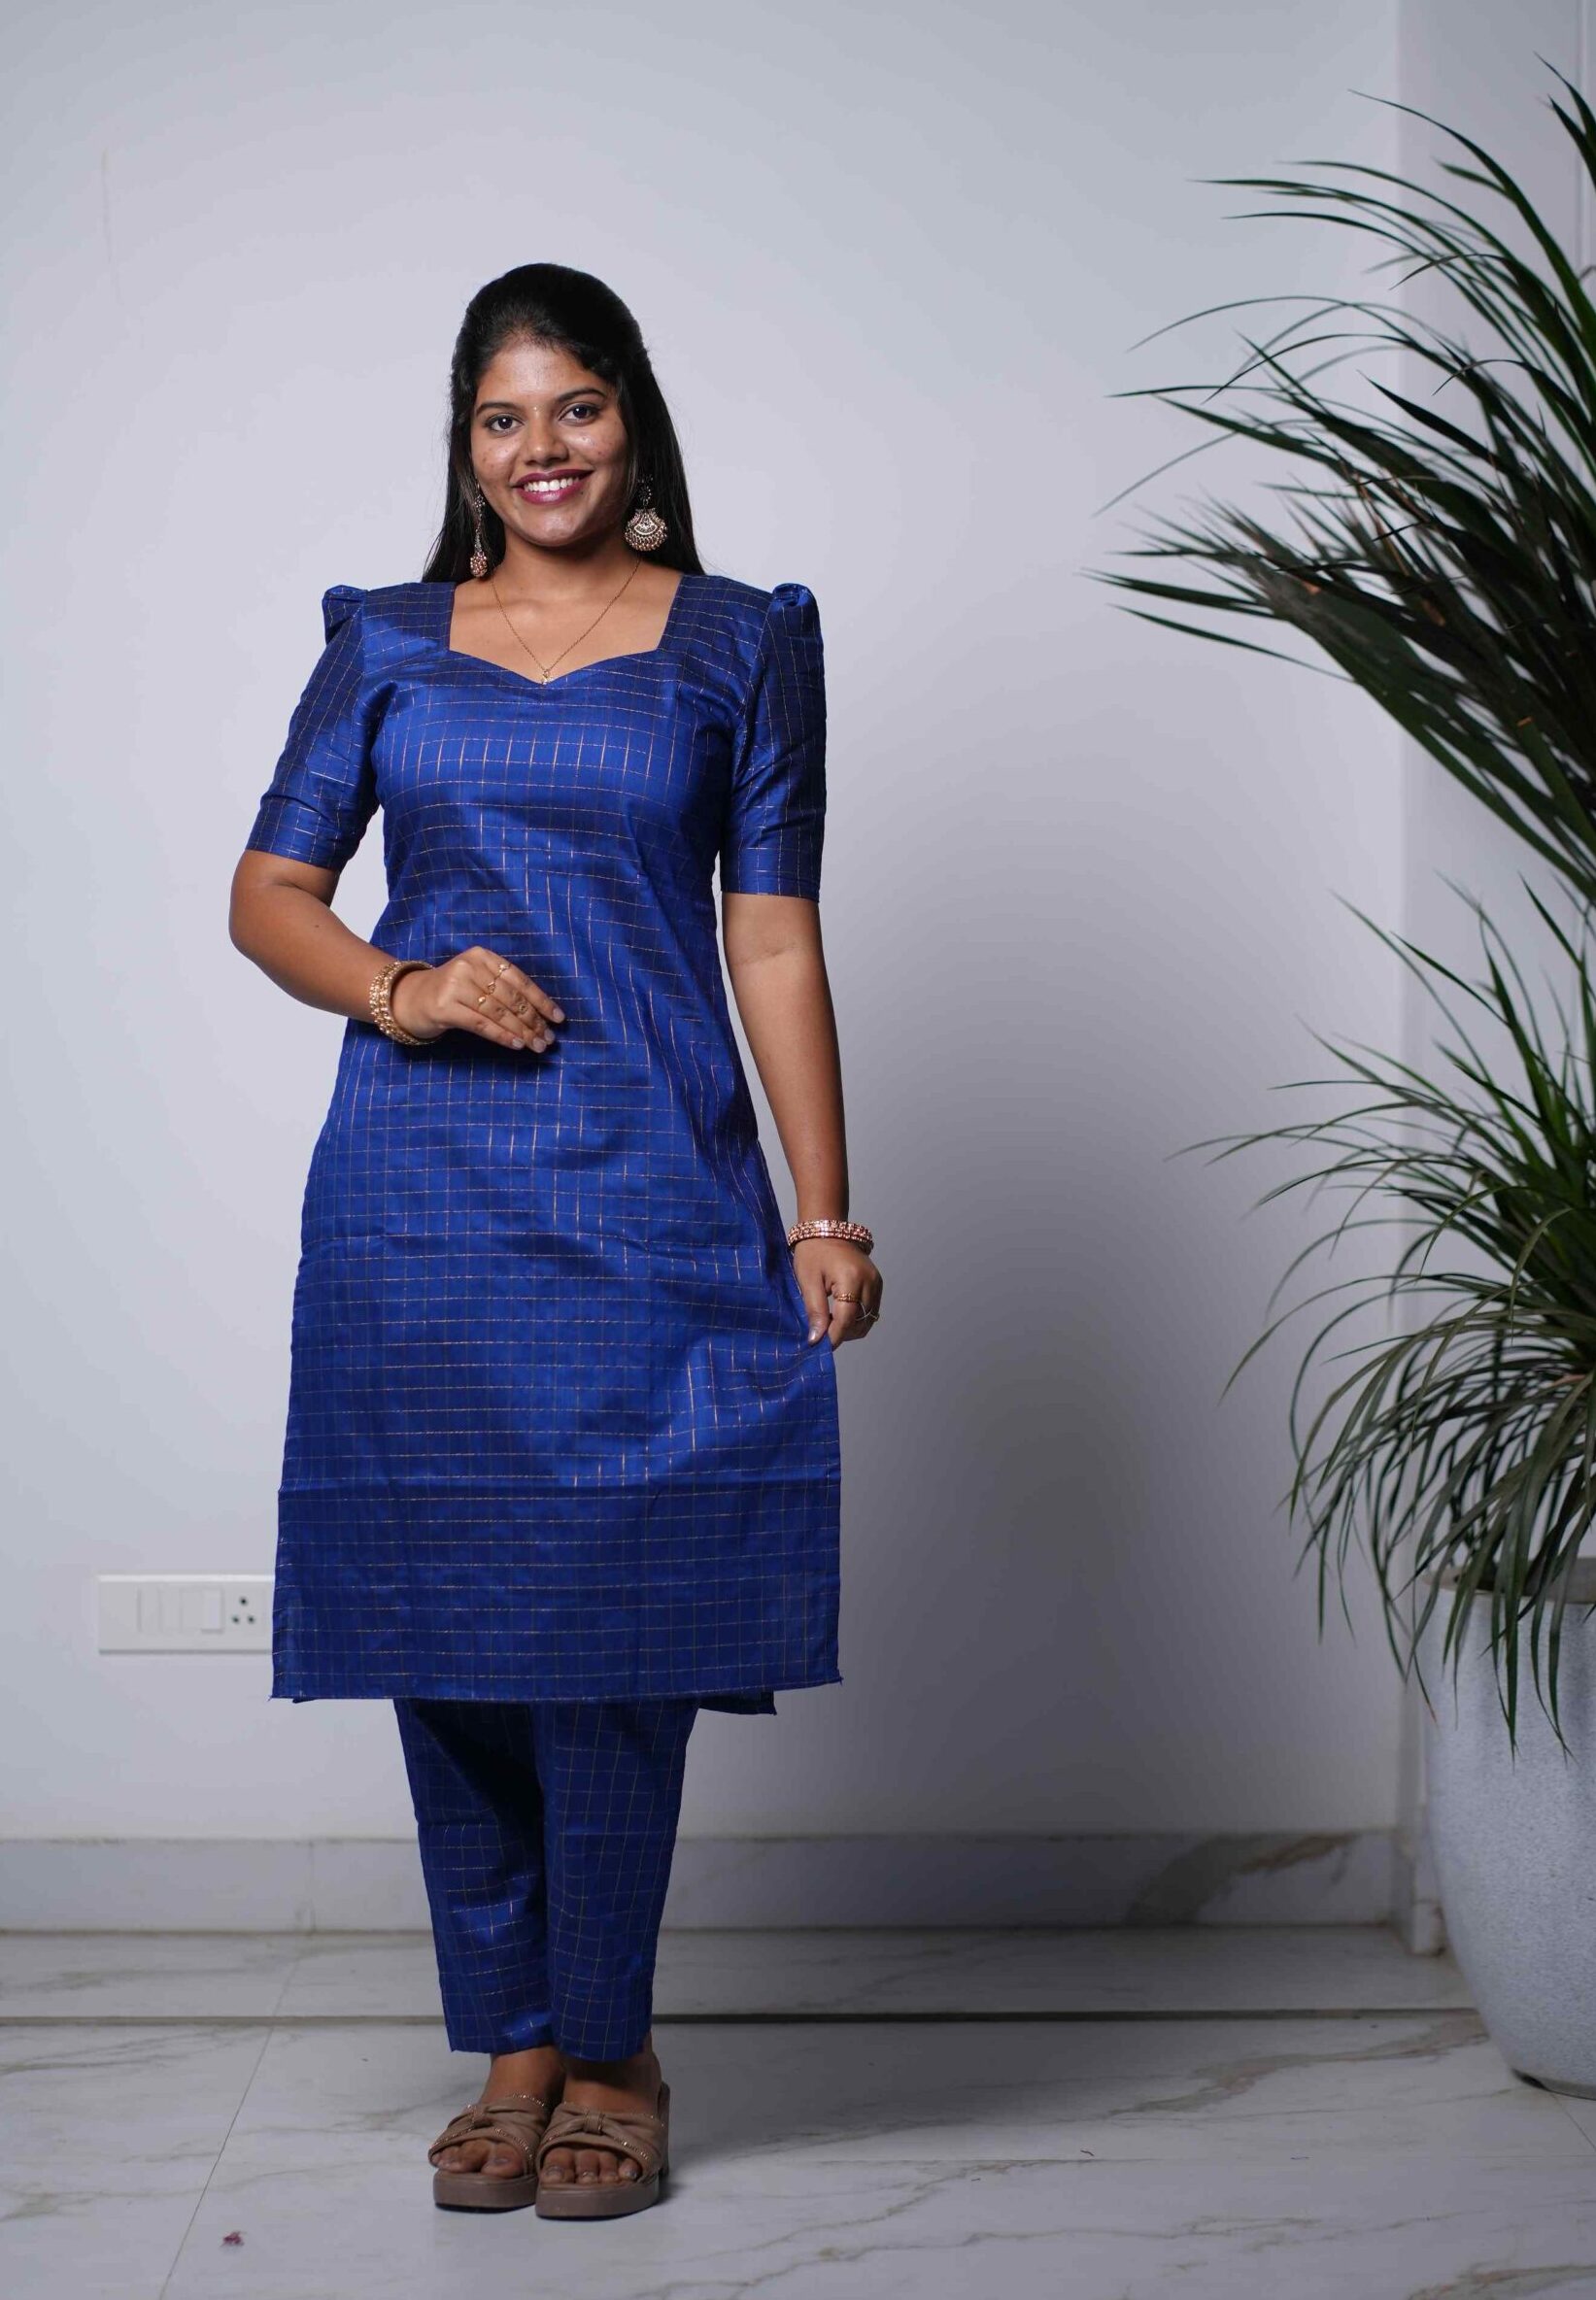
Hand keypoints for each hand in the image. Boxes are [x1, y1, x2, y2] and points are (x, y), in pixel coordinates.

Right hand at [389, 946, 564, 1051]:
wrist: (408, 999)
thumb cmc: (450, 993)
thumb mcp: (477, 981)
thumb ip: (502, 990)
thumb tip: (541, 1015)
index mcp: (482, 956)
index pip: (519, 980)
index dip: (541, 1000)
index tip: (558, 1018)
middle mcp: (469, 966)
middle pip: (511, 997)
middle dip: (533, 1020)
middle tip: (549, 1039)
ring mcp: (455, 985)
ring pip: (498, 1012)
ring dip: (522, 1031)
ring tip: (538, 1046)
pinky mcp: (444, 1006)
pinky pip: (481, 1024)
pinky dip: (502, 1035)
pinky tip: (517, 1044)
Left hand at [792, 1239, 880, 1348]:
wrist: (827, 1229)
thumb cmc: (813, 1252)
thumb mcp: (808, 1281)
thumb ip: (814, 1311)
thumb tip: (816, 1339)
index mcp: (851, 1278)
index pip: (847, 1319)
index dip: (833, 1337)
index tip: (819, 1347)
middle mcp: (870, 1281)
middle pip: (860, 1322)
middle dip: (841, 1333)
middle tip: (820, 1330)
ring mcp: (877, 1282)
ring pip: (868, 1320)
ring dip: (850, 1328)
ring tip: (829, 1320)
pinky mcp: (878, 1283)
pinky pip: (871, 1311)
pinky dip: (857, 1318)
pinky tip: (839, 1313)